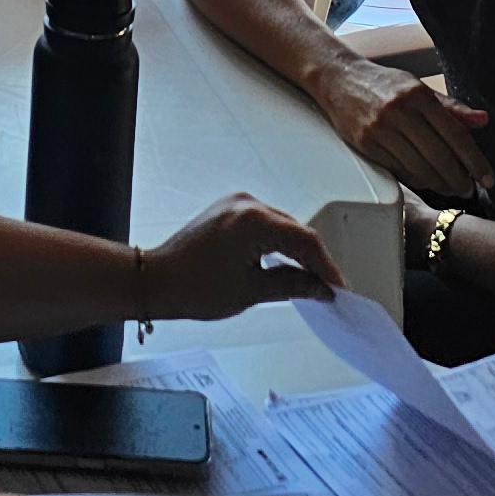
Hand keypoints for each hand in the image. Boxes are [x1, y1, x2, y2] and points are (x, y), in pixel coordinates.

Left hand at [135, 196, 341, 318]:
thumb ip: (293, 285)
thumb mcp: (252, 291)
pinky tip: (286, 263)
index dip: (326, 266)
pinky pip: (265, 223)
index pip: (305, 240)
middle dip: (313, 259)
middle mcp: (246, 204)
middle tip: (327, 287)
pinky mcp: (229, 210)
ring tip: (310, 279)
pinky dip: (278, 243)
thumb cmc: (193, 286)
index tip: (337, 286)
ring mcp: (236, 204)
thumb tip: (319, 287)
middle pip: (296, 230)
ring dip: (296, 250)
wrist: (157, 281)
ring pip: (282, 225)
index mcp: (254, 220)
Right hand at [311, 57, 493, 198]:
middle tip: (470, 190)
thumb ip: (452, 108)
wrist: (339, 79)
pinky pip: (399, 170)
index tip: (487, 178)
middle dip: (460, 179)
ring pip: (419, 168)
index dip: (475, 160)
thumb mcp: (419, 88)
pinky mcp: (366, 143)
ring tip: (452, 189)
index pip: (455, 134)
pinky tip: (428, 181)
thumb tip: (483, 120)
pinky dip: (417, 180)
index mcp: (418, 94)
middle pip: (439, 156)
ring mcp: (381, 128)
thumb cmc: (384, 84)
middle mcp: (400, 111)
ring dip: (440, 184)